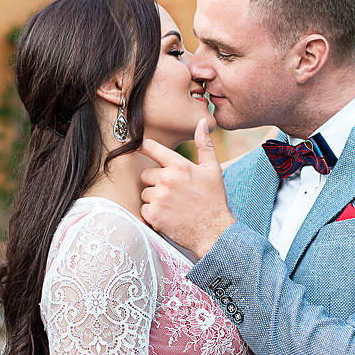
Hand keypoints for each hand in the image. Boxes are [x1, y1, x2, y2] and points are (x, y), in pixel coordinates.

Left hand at [139, 119, 235, 258]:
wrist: (214, 232)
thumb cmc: (213, 199)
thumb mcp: (213, 169)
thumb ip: (204, 144)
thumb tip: (202, 122)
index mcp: (180, 166)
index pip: (151, 148)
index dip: (145, 147)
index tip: (141, 148)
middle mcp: (167, 180)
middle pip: (145, 174)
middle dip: (155, 182)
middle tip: (172, 191)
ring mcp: (159, 198)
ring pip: (144, 193)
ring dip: (154, 199)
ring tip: (172, 205)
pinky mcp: (154, 215)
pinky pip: (144, 209)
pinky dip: (153, 213)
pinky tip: (168, 215)